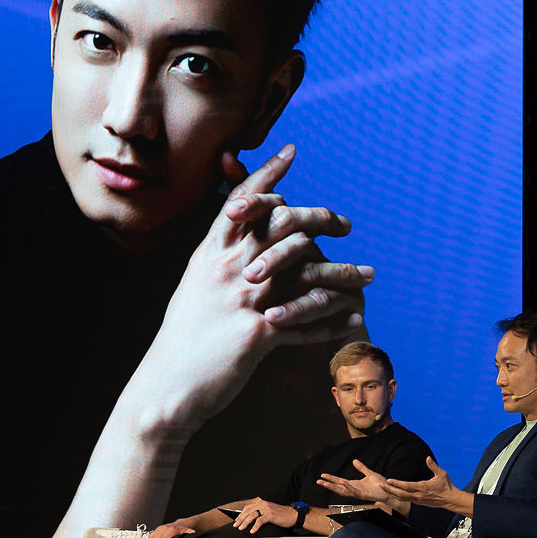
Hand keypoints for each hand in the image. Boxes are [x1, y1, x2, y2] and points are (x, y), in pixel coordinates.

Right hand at [121, 145, 369, 429]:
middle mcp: (227, 269)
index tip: (292, 150)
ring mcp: (243, 299)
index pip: (242, 201)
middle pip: (282, 224)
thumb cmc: (182, 339)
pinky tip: (355, 318)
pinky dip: (334, 318)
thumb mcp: (193, 288)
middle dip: (320, 217)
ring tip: (369, 275)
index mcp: (209, 255)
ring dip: (343, 272)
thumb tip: (232, 236)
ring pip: (306, 270)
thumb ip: (215, 260)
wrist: (167, 386)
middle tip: (344, 224)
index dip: (266, 173)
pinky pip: (307, 318)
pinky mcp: (258, 333)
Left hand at [230, 499, 298, 533]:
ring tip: (241, 528)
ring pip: (252, 515)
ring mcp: (267, 509)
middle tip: (235, 525)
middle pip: (248, 511)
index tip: (236, 520)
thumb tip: (252, 519)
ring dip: (245, 522)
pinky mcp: (271, 515)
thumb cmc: (282, 515)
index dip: (241, 514)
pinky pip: (260, 520)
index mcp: (262, 503)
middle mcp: (263, 504)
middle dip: (240, 519)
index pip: (248, 508)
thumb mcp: (270, 512)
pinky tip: (252, 531)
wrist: (293, 515)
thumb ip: (261, 513)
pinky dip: (255, 526)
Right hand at [317, 459, 393, 502]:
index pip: (339, 481)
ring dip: (334, 487)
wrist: (390, 490)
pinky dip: (348, 488)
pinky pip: (355, 492)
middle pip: (338, 487)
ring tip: (325, 483)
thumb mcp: (370, 473)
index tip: (322, 475)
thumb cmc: (381, 484)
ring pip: (343, 491)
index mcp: (354, 484)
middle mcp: (354, 489)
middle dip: (328, 484)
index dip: (331, 478)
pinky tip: (343, 483)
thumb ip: (362, 468)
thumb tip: (354, 461)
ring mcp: (359, 493)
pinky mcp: (365, 495)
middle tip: (318, 481)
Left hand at [379, 457, 461, 509]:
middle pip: (401, 494)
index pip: (407, 486)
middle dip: (390, 490)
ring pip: (402, 498)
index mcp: (423, 487)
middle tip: (381, 485)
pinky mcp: (419, 503)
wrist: (451, 499)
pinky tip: (394, 493)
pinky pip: (406, 500)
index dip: (397, 483)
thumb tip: (428, 458)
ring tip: (385, 489)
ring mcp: (419, 500)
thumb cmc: (446, 486)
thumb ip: (433, 466)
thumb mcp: (442, 474)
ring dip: (393, 493)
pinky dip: (399, 497)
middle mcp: (419, 495)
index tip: (389, 480)